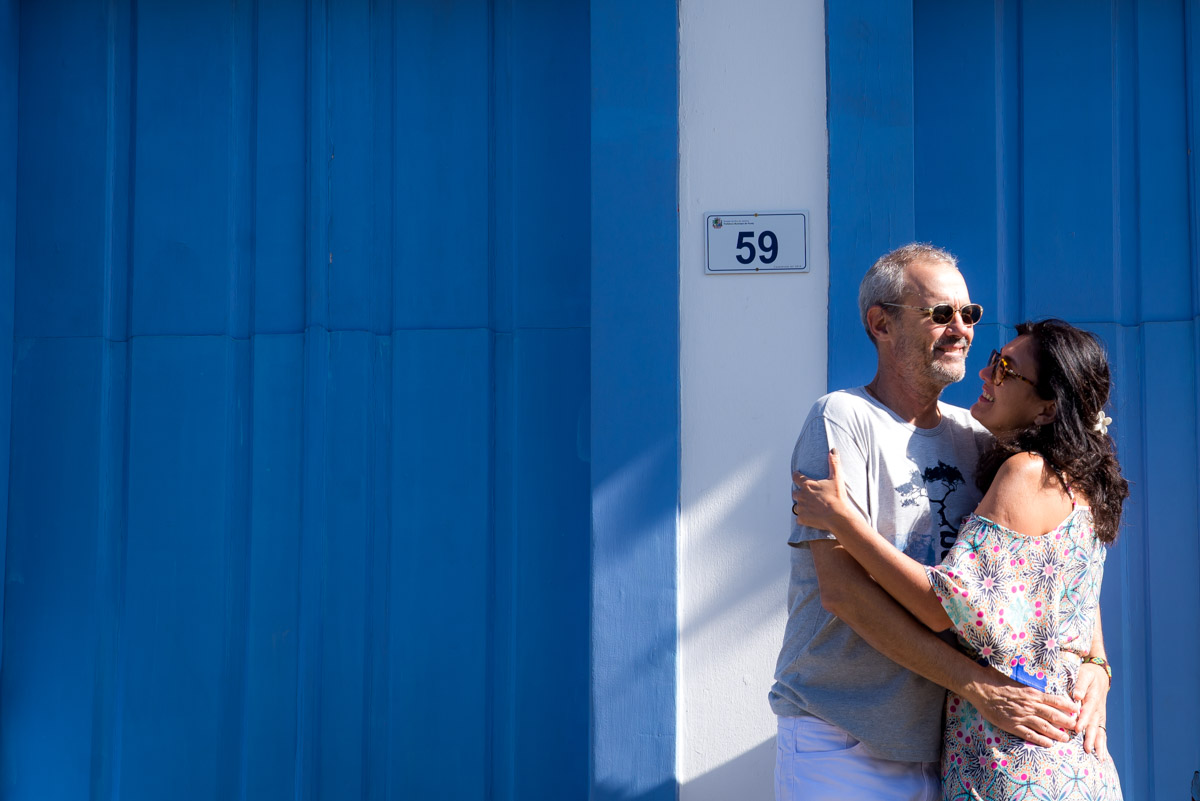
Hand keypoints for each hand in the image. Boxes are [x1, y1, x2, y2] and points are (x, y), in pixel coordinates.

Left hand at [792, 449, 849, 532]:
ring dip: (802, 506)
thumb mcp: (837, 477)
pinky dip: (803, 518)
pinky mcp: (802, 518)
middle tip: (810, 496)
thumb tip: (833, 450)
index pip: (796, 477)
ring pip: (796, 506)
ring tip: (812, 507)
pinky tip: (811, 517)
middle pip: (795, 492)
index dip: (797, 476)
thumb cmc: (837, 497)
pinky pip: (799, 518)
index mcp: (807, 484)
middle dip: (800, 493)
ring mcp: (801, 507)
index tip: (798, 476)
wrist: (838, 516)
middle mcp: (801, 495)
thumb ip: (834, 463)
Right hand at [963, 673, 1077, 747]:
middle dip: (1067, 722)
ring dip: (1057, 734)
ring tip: (1066, 739)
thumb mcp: (1017, 680)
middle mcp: (1030, 705)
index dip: (1068, 706)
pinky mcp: (1012, 725)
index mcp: (1032, 693)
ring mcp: (1022, 716)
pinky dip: (1041, 740)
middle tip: (1076, 727)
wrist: (981, 689)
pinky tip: (1049, 744)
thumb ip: (1030, 686)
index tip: (1077, 710)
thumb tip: (1040, 687)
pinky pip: (1030, 735)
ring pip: (1044, 727)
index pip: (1056, 700)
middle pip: (1054, 716)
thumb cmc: (997, 681)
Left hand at [1072, 662, 1109, 756]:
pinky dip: (1102, 744)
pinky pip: (1102, 733)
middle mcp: (1098, 710)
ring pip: (1100, 732)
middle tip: (1087, 749)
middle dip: (1090, 738)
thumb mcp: (1084, 675)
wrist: (1099, 675)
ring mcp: (1100, 716)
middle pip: (1094, 725)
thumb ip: (1080, 685)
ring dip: (1098, 744)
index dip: (1083, 720)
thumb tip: (1076, 696)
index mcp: (1093, 698)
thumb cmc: (1087, 675)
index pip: (1087, 711)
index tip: (1077, 729)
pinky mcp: (1100, 720)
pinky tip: (1102, 756)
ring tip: (1098, 757)